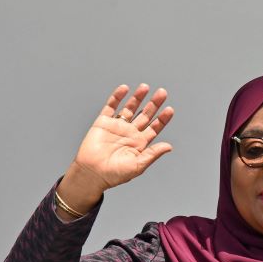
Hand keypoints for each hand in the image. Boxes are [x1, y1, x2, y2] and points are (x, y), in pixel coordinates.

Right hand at [58, 84, 174, 215]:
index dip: (162, 118)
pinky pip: (111, 106)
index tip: (170, 109)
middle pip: (145, 115)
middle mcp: (130, 133)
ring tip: (145, 87)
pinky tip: (124, 89)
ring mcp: (117, 126)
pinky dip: (117, 97)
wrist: (92, 173)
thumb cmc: (115, 174)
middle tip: (162, 92)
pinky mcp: (103, 122)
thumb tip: (169, 146)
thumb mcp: (138, 165)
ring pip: (130, 108)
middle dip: (154, 104)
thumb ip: (152, 154)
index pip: (155, 127)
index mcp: (140, 143)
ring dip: (137, 98)